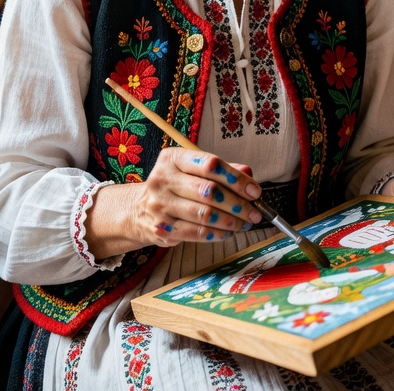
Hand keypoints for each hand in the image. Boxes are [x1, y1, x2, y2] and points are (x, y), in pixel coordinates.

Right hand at [89, 150, 263, 255]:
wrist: (138, 209)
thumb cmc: (174, 186)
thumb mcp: (192, 171)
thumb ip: (221, 171)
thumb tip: (248, 174)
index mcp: (172, 158)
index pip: (210, 164)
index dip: (236, 179)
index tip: (255, 191)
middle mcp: (163, 179)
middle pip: (209, 191)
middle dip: (238, 204)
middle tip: (255, 212)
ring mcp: (160, 205)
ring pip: (205, 214)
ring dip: (231, 221)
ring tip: (244, 223)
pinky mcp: (162, 228)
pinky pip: (197, 233)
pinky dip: (218, 233)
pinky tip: (228, 232)